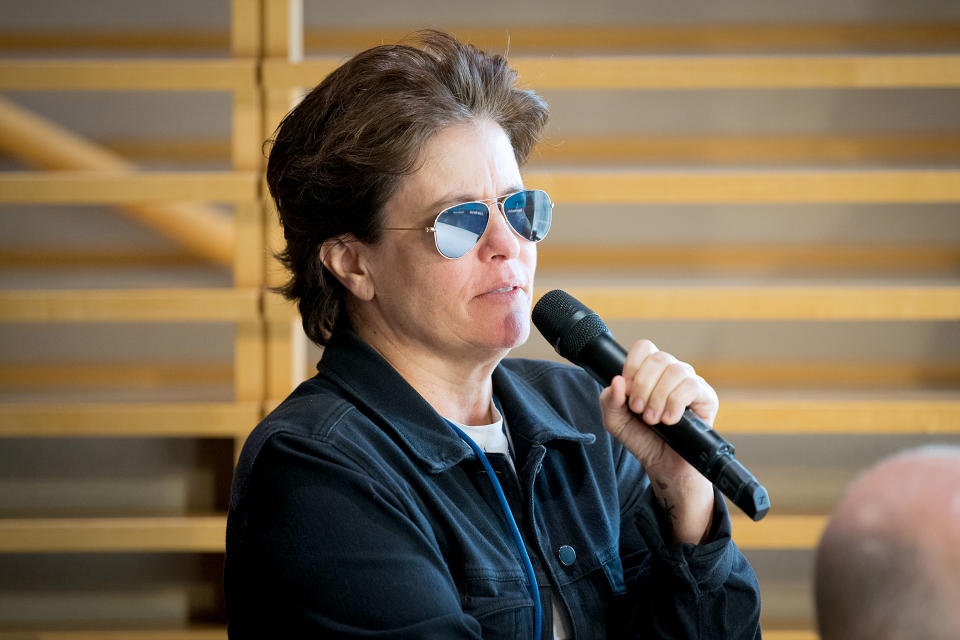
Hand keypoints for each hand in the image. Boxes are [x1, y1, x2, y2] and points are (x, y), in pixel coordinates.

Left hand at [598, 339, 718, 543]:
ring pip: (675, 370)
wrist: (664, 466)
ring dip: (658, 397)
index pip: (644, 348)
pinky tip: (670, 420)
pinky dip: (675, 403)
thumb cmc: (642, 439)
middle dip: (642, 386)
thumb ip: (609, 401)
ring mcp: (691, 383)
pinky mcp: (706, 397)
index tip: (627, 391)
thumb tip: (617, 381)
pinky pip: (691, 386)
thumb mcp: (615, 421)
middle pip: (658, 358)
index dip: (632, 366)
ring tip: (653, 420)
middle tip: (638, 410)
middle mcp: (671, 372)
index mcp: (651, 372)